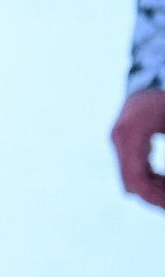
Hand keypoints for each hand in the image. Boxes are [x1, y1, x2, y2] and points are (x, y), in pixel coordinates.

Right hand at [111, 86, 164, 209]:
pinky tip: (163, 181)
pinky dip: (148, 180)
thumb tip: (164, 180)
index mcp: (131, 134)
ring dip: (152, 190)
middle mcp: (118, 139)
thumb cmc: (164, 99)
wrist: (153, 78)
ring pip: (130, 179)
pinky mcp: (122, 142)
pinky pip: (131, 170)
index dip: (155, 198)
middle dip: (155, 197)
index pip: (136, 179)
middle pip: (131, 183)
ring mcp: (118, 141)